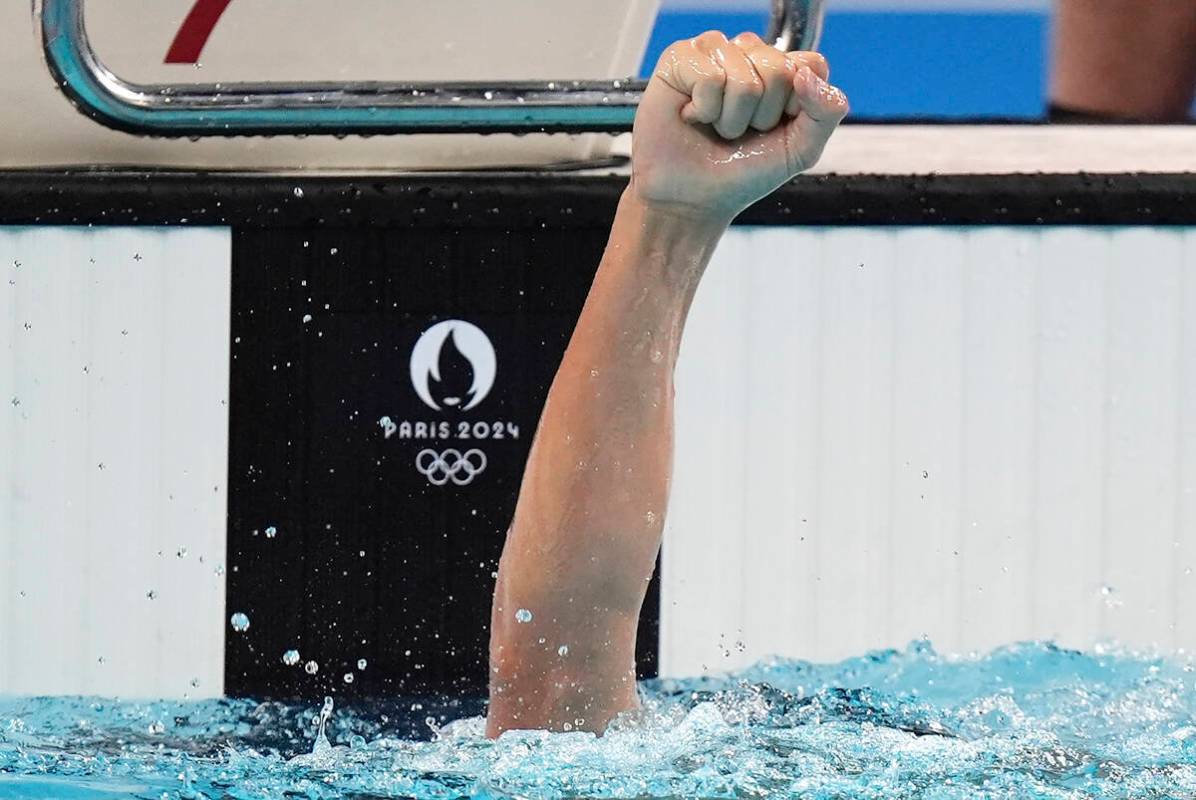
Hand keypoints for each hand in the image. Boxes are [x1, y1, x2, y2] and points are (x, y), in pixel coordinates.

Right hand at [629, 31, 848, 222]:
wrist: (693, 198)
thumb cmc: (742, 172)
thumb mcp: (800, 150)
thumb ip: (826, 112)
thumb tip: (805, 75)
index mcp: (784, 69)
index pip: (812, 65)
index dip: (795, 105)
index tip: (775, 128)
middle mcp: (751, 53)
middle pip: (779, 69)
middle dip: (761, 115)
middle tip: (739, 131)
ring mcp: (716, 49)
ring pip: (744, 78)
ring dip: (730, 118)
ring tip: (715, 125)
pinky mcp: (681, 56)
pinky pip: (710, 78)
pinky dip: (703, 110)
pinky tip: (693, 115)